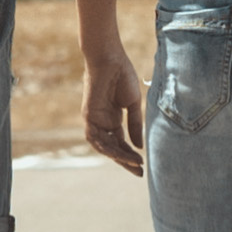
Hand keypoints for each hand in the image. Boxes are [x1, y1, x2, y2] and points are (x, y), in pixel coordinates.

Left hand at [82, 33, 145, 173]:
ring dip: (119, 157)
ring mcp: (94, 120)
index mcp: (112, 118)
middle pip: (113, 148)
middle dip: (125, 161)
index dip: (130, 155)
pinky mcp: (89, 116)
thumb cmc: (122, 75)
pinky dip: (110, 148)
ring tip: (135, 165)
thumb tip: (138, 146)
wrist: (110, 58)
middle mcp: (102, 122)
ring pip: (105, 146)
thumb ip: (134, 124)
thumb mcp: (132, 104)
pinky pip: (97, 139)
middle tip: (140, 172)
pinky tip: (124, 154)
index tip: (143, 165)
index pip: (120, 142)